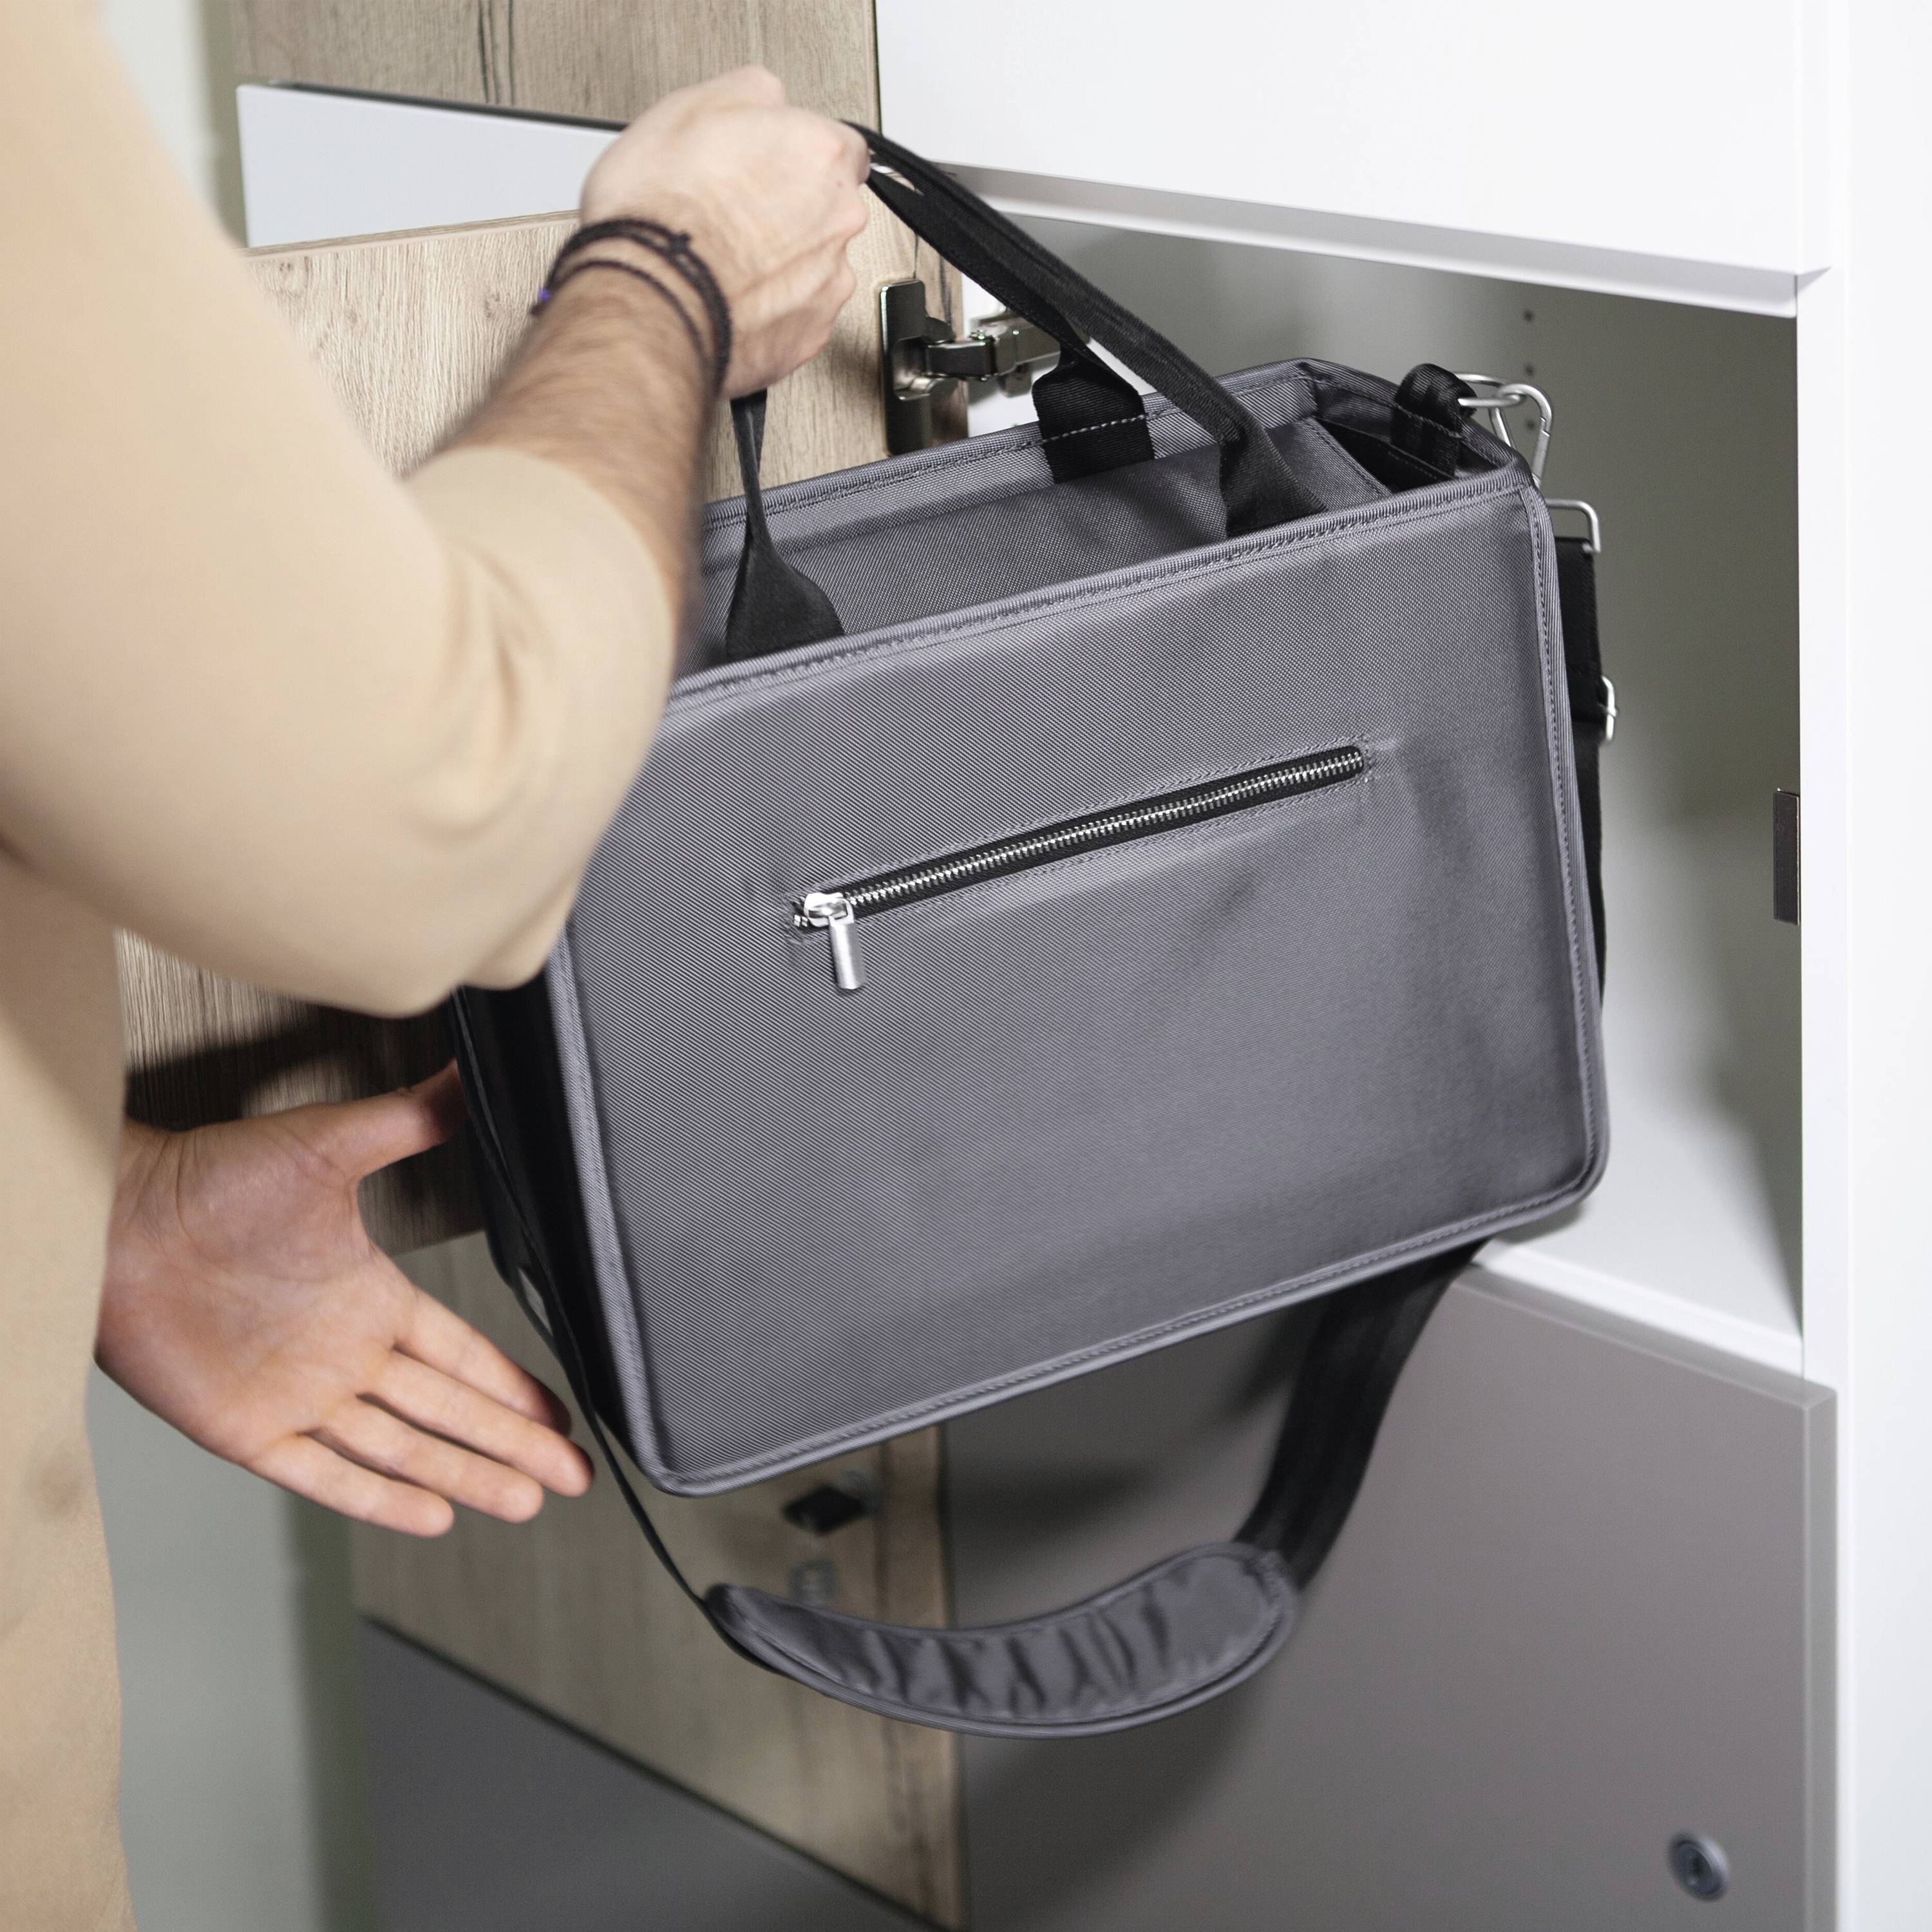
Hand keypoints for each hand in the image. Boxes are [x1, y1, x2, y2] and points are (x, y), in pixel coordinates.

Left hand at [97, 1066, 591, 1536]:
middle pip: (450, 1413)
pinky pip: (324, 1478)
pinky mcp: (248, 1431)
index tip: (564, 1415)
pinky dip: (379, 1500)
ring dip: (467, 1475)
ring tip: (523, 1502)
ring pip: (402, 1450)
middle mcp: (345, 1354)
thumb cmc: (214, 1175)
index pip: (462, 1355)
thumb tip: (471, 1073)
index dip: (516, 1386)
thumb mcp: (332, 1142)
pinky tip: (432, 1517)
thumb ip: (411, 1119)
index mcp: (371, 1298)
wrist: (120, 1218)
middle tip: (571, 1477)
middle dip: (515, 1445)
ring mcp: (300, 1397)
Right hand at [581, 66, 870, 395]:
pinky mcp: (808, 339)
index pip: (840, 146)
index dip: (798, 153)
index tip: (773, 163)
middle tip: (734, 212)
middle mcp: (836, 222)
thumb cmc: (662, 215)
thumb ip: (748, 94)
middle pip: (827, 209)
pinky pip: (797, 316)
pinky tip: (729, 298)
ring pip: (814, 266)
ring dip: (780, 263)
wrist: (649, 304)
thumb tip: (766, 100)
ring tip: (724, 262)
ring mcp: (827, 285)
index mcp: (819, 156)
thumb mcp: (689, 109)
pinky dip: (770, 309)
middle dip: (789, 210)